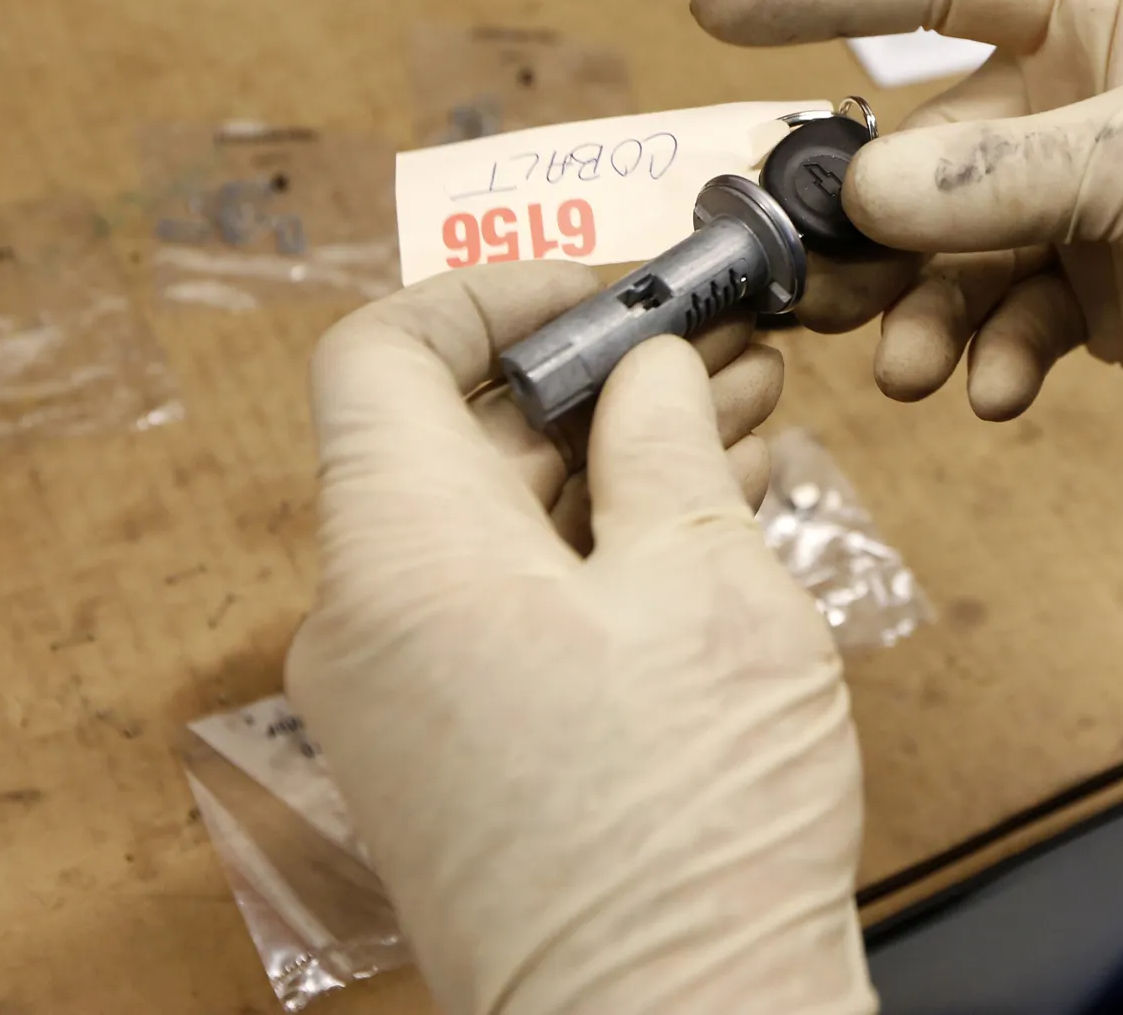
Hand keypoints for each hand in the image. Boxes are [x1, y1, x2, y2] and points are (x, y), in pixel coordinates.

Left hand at [285, 262, 874, 1014]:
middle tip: (719, 349)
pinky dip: (603, 555)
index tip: (608, 286)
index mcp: (402, 558)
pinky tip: (717, 523)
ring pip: (501, 528)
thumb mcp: (708, 588)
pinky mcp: (458, 758)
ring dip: (617, 465)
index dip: (492, 292)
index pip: (381, 354)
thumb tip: (649, 369)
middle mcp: (373, 624)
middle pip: (454, 440)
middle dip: (594, 378)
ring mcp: (409, 701)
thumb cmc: (688, 835)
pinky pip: (514, 612)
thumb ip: (665, 445)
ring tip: (748, 419)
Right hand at [693, 0, 1122, 483]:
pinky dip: (983, 357)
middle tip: (794, 268)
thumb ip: (1012, 172)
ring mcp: (1082, 202)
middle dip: (857, 210)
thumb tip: (872, 189)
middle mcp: (1078, 98)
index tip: (714, 14)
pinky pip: (998, 320)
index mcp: (1101, 11)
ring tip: (905, 363)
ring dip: (913, 307)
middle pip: (917, 138)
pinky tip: (995, 390)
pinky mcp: (1096, 296)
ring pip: (944, 247)